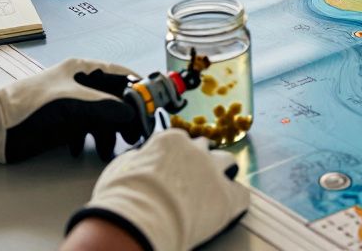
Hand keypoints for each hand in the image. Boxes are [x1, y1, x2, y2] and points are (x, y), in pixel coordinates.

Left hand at [0, 58, 143, 172]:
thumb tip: (133, 114)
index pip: (120, 75)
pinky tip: (81, 150)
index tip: (152, 107)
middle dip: (125, 117)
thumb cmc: (32, 109)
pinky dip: (87, 139)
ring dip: (107, 132)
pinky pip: (84, 127)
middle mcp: (78, 83)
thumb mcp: (73, 106)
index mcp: (81, 69)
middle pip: (113, 97)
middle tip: (135, 135)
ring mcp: (69, 102)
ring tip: (108, 150)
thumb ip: (107, 109)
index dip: (138, 90)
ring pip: (100, 115)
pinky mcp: (60, 120)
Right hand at [67, 131, 250, 250]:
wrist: (138, 220)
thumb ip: (137, 159)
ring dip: (221, 173)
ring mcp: (213, 172)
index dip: (174, 155)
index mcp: (169, 141)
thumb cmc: (123, 198)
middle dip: (198, 159)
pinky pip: (241, 194)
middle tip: (189, 178)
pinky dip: (235, 200)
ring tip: (212, 190)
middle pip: (204, 147)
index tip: (170, 166)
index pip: (179, 140)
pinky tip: (228, 208)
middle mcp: (195, 150)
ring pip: (227, 163)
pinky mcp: (227, 198)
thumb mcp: (120, 168)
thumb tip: (139, 160)